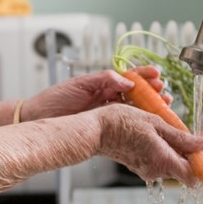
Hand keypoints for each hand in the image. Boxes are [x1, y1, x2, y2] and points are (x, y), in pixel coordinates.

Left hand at [22, 66, 170, 120]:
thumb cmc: (54, 99)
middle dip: (152, 92)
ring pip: (134, 109)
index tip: (157, 75)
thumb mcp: (79, 84)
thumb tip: (127, 80)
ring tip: (163, 105)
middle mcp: (107, 98)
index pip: (128, 77)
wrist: (38, 119)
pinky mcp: (103, 128)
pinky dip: (138, 123)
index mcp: (102, 84)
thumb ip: (103, 80)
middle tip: (164, 93)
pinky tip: (148, 123)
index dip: (144, 76)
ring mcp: (106, 113)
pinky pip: (125, 124)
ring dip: (150, 107)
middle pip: (136, 94)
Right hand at [92, 103, 202, 186]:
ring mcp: (148, 169)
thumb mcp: (156, 123)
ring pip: (176, 165)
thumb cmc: (121, 123)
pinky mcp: (141, 165)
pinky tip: (173, 136)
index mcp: (162, 161)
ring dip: (187, 151)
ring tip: (191, 133)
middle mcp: (156, 170)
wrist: (95, 130)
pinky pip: (163, 161)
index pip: (195, 175)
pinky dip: (173, 151)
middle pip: (187, 170)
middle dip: (201, 154)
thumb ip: (182, 137)